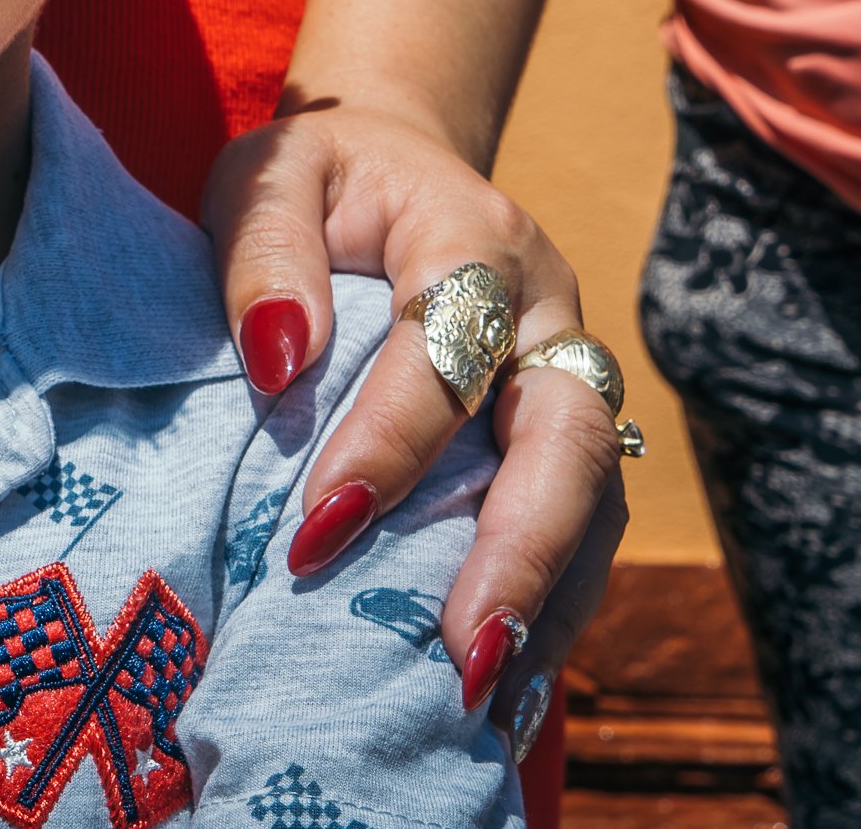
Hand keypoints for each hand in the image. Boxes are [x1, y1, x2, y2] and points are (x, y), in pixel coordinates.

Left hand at [203, 102, 627, 755]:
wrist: (383, 165)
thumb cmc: (314, 176)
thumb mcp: (264, 178)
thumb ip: (265, 254)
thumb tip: (277, 360)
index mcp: (472, 234)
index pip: (447, 344)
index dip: (391, 442)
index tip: (317, 530)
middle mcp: (544, 308)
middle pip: (567, 433)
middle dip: (521, 548)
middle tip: (462, 648)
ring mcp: (564, 371)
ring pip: (595, 493)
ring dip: (549, 596)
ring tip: (490, 694)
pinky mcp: (559, 429)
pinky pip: (583, 523)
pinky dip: (551, 602)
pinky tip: (506, 681)